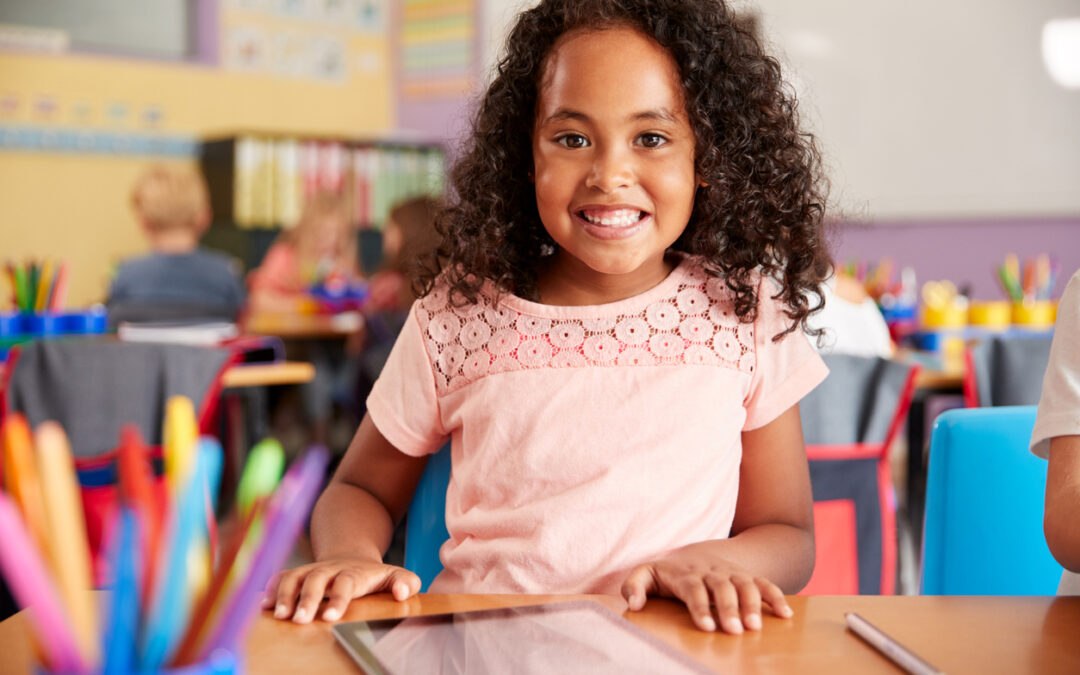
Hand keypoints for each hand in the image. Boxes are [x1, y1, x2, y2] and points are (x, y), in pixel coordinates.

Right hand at [262, 558, 421, 623]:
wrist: (352, 556)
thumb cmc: (374, 575)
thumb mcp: (395, 576)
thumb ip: (406, 582)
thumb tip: (402, 593)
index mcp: (353, 573)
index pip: (345, 583)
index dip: (337, 598)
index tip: (330, 616)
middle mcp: (329, 570)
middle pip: (315, 579)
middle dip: (306, 599)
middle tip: (299, 620)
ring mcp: (311, 570)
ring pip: (294, 577)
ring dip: (285, 595)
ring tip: (278, 615)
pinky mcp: (297, 574)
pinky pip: (280, 577)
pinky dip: (271, 589)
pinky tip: (263, 605)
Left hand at [620, 553, 793, 633]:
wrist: (698, 551)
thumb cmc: (668, 572)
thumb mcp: (647, 574)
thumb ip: (635, 586)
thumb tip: (634, 604)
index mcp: (686, 574)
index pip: (693, 589)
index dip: (700, 607)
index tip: (707, 627)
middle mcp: (711, 572)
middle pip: (722, 587)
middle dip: (728, 608)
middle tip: (734, 631)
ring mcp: (731, 573)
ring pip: (745, 584)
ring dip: (753, 604)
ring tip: (755, 627)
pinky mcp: (747, 576)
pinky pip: (764, 583)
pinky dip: (775, 597)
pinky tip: (785, 615)